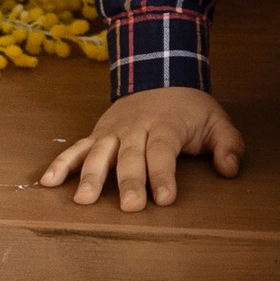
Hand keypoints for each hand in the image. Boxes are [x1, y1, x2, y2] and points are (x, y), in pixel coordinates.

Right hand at [41, 88, 244, 210]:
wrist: (160, 73)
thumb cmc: (190, 108)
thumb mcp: (217, 121)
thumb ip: (229, 145)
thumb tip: (230, 170)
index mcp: (166, 125)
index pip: (163, 151)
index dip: (164, 174)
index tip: (165, 198)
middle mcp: (136, 128)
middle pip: (131, 156)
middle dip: (130, 181)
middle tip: (130, 207)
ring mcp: (113, 131)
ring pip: (100, 153)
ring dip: (91, 176)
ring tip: (84, 200)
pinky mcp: (98, 134)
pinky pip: (77, 148)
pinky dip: (62, 163)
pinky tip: (49, 182)